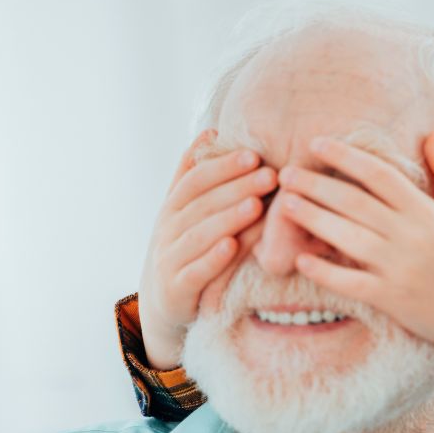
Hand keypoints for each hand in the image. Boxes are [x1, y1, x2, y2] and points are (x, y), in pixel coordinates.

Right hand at [138, 130, 278, 368]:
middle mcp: (168, 229)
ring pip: (198, 235)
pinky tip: (232, 246)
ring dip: (227, 219)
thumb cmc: (185, 248)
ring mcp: (169, 259)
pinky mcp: (177, 290)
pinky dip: (212, 259)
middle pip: (202, 204)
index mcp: (173, 206)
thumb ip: (194, 174)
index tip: (254, 154)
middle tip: (269, 175)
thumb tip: (210, 130)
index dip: (223, 167)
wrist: (164, 302)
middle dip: (236, 187)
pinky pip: (195, 272)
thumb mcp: (185, 211)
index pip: (195, 180)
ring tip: (256, 206)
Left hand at [277, 130, 433, 356]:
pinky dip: (324, 272)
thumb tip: (432, 132)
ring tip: (285, 205)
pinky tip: (300, 259)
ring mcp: (399, 268)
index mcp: (426, 211)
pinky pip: (350, 282)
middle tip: (285, 173)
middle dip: (315, 184)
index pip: (379, 174)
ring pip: (347, 237)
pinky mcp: (391, 298)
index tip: (316, 144)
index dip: (345, 156)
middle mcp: (410, 235)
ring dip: (312, 219)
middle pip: (354, 202)